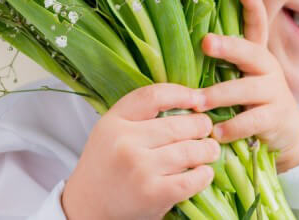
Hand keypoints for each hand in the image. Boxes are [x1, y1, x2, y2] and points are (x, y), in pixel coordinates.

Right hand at [62, 84, 218, 219]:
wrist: (88, 206)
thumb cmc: (107, 165)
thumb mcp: (112, 130)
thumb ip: (141, 114)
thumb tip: (191, 101)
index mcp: (114, 121)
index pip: (154, 96)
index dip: (182, 94)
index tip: (198, 98)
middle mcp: (125, 143)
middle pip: (178, 125)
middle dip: (201, 125)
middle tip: (206, 128)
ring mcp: (139, 169)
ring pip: (189, 151)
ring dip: (207, 149)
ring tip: (210, 149)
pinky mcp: (153, 194)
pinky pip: (191, 179)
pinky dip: (204, 175)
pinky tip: (204, 172)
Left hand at [197, 0, 298, 171]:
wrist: (287, 133)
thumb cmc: (251, 102)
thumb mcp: (241, 78)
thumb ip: (222, 65)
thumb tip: (179, 46)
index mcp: (256, 55)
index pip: (256, 24)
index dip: (252, 5)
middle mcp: (267, 68)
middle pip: (250, 52)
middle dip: (228, 46)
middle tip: (206, 42)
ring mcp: (274, 92)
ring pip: (246, 90)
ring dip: (219, 95)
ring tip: (198, 103)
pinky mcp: (275, 117)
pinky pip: (252, 121)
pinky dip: (232, 127)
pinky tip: (216, 133)